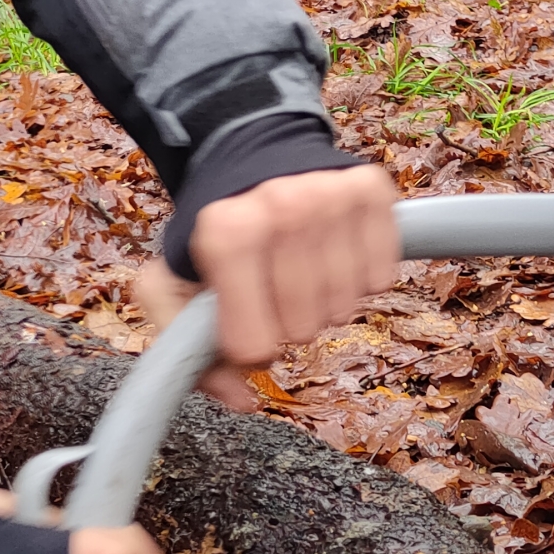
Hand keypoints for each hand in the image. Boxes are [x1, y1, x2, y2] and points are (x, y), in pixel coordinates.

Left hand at [136, 165, 400, 403]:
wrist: (256, 153)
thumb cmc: (216, 230)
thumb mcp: (173, 282)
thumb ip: (185, 349)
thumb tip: (242, 400)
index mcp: (225, 230)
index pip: (253, 345)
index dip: (248, 344)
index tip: (241, 319)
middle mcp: (282, 206)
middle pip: (304, 330)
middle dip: (286, 323)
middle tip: (272, 289)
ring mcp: (332, 195)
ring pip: (344, 307)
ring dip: (323, 302)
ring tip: (300, 268)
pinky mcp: (371, 190)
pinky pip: (379, 278)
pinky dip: (358, 278)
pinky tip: (332, 251)